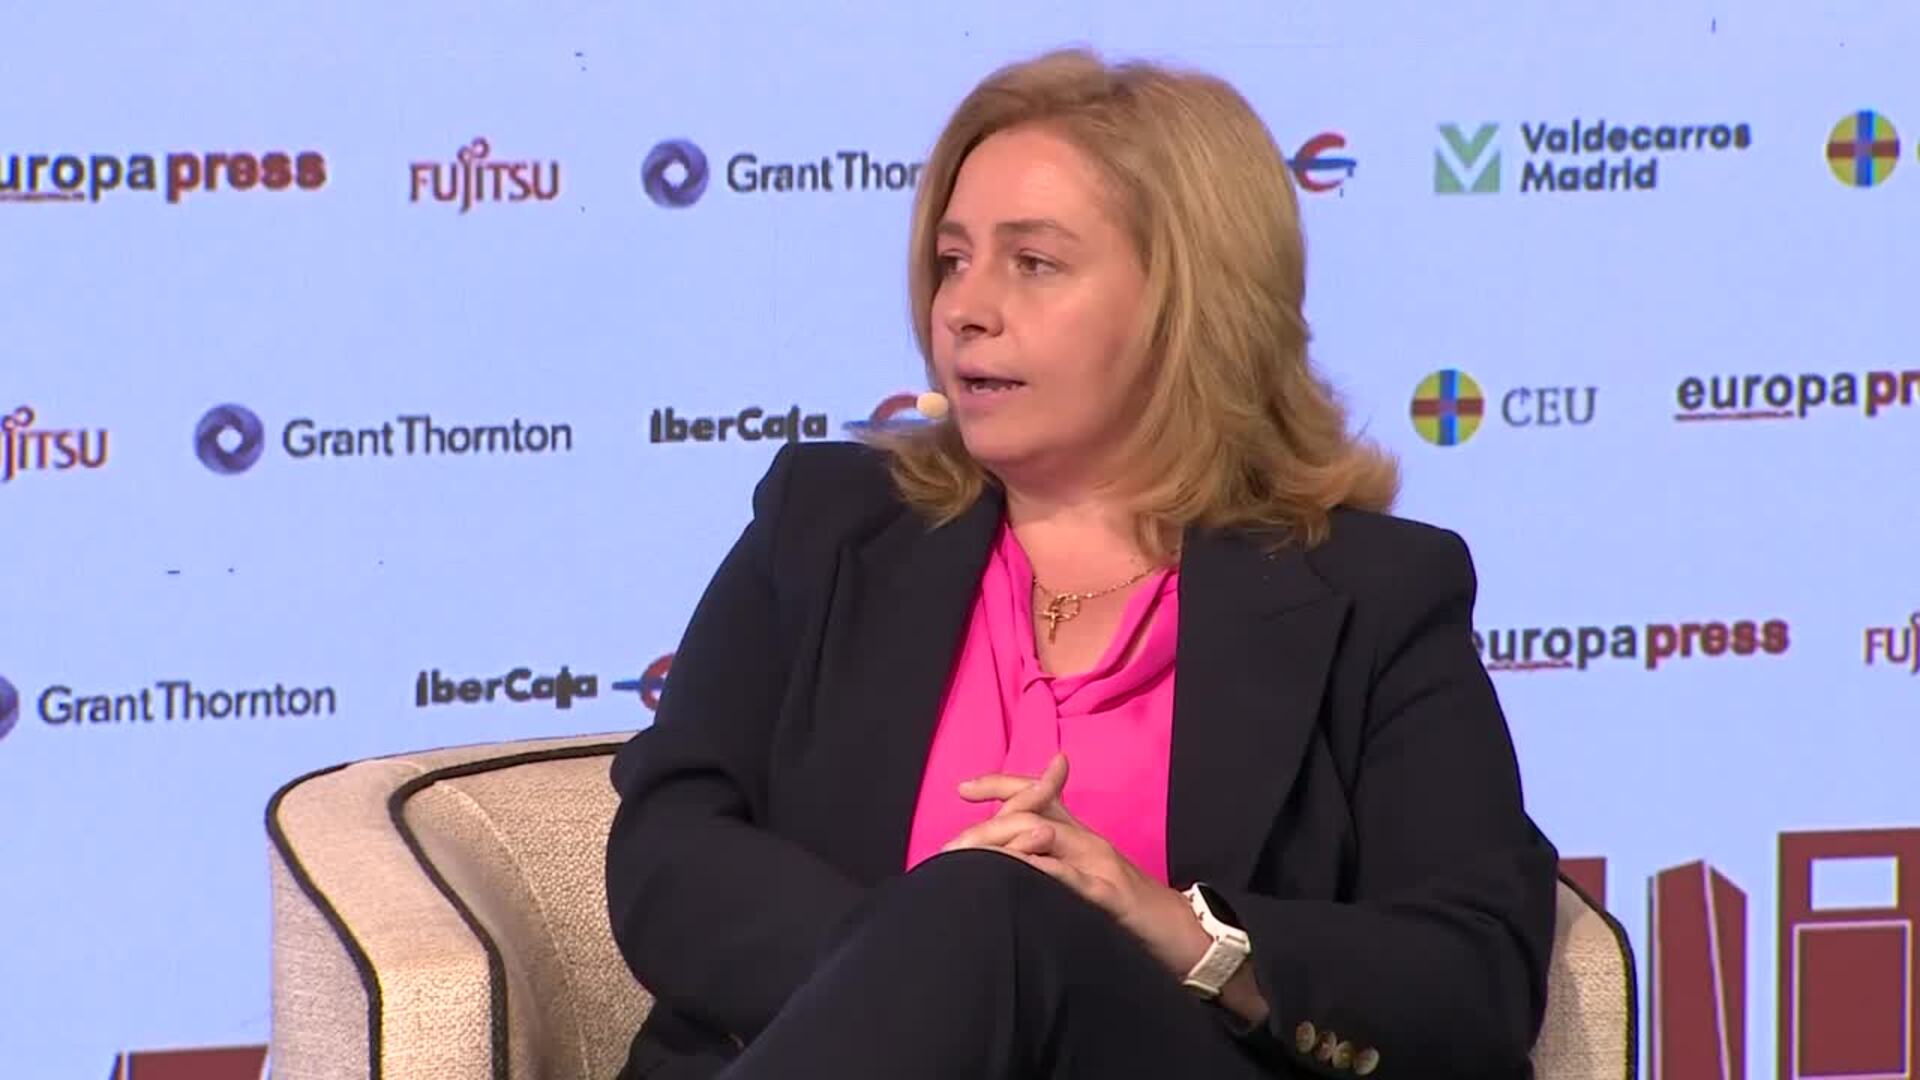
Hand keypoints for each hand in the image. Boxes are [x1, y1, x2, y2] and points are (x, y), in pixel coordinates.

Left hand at [939, 754, 1210, 979]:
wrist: (1189, 937)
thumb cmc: (1135, 915)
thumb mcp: (1090, 884)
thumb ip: (1057, 868)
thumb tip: (1013, 864)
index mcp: (1083, 838)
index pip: (1039, 795)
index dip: (1000, 785)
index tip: (961, 788)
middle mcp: (1089, 841)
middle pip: (1031, 812)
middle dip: (985, 824)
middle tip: (951, 846)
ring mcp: (1101, 866)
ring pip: (1045, 835)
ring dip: (1003, 842)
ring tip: (968, 855)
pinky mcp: (1113, 897)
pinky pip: (1072, 878)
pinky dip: (1043, 870)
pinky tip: (1018, 870)